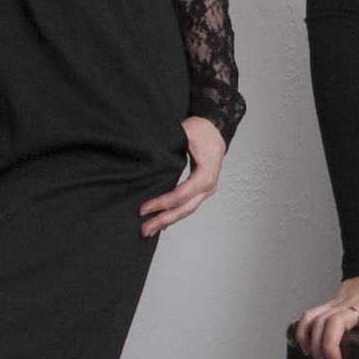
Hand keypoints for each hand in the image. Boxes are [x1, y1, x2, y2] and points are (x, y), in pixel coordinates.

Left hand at [140, 118, 225, 237]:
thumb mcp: (184, 136)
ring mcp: (207, 190)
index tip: (143, 209)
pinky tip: (163, 222)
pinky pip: (188, 206)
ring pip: (187, 210)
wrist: (215, 128)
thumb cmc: (201, 131)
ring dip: (168, 220)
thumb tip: (149, 165)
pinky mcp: (202, 190)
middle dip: (163, 220)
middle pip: (184, 209)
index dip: (161, 203)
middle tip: (144, 230)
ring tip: (150, 229)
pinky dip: (175, 214)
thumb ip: (168, 151)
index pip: (180, 195)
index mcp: (205, 175)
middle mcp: (209, 186)